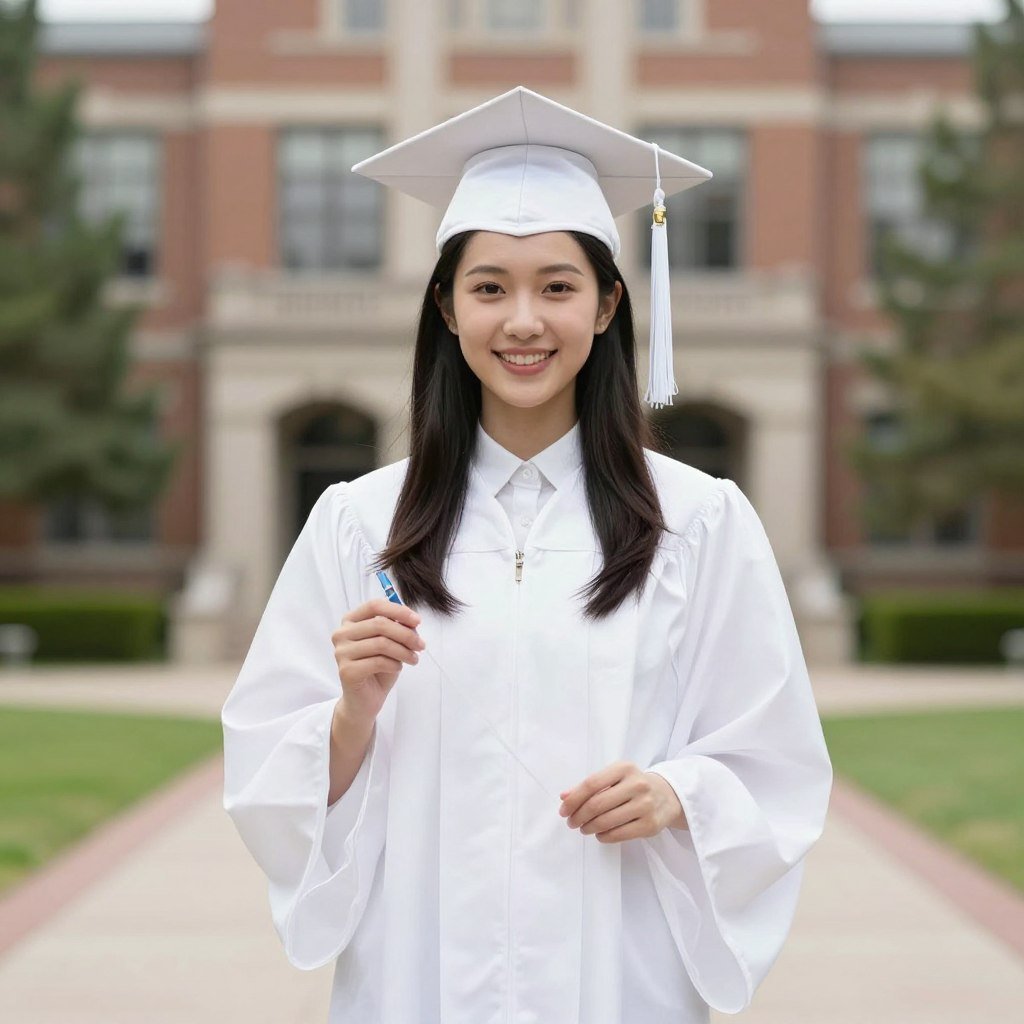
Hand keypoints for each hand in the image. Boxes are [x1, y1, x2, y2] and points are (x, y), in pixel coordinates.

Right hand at [332, 597, 424, 724]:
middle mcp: (342, 634)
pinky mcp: (346, 670)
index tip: (417, 621)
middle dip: (406, 634)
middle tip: (421, 645)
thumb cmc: (378, 668)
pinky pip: (378, 662)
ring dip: (404, 651)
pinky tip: (398, 668)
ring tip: (414, 659)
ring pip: (381, 643)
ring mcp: (341, 652)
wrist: (365, 700)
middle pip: (380, 624)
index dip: (398, 611)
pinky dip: (395, 664)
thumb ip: (398, 628)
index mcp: (350, 621)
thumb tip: (412, 621)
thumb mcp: (391, 643)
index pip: (374, 605)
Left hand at [558, 761, 686, 842]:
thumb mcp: (614, 777)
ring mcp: (645, 805)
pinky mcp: (650, 825)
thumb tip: (564, 797)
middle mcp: (637, 784)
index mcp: (624, 768)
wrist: (667, 796)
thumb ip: (589, 786)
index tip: (563, 810)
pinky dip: (603, 836)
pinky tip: (599, 833)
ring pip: (606, 821)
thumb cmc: (633, 785)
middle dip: (578, 816)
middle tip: (571, 823)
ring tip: (584, 828)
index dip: (573, 799)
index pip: (591, 784)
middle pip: (597, 804)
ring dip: (588, 828)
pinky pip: (618, 834)